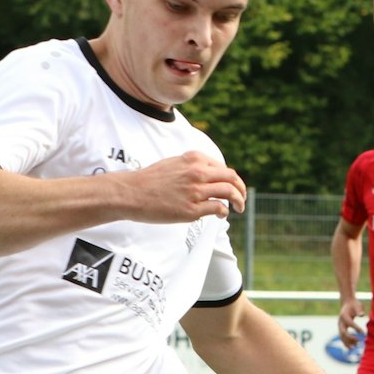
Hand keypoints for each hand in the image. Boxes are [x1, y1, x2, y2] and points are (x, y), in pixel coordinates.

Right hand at [124, 150, 246, 223]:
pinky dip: (224, 212)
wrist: (131, 193)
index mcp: (194, 159)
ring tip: (239, 208)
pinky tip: (221, 215)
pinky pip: (218, 208)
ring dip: (238, 201)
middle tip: (242, 198)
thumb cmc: (150, 180)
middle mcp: (197, 173)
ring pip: (229, 192)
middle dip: (241, 189)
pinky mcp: (192, 209)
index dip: (232, 179)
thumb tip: (210, 174)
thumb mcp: (174, 163)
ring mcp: (196, 191)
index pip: (223, 168)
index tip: (233, 186)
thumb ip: (193, 166)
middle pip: (231, 178)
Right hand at [336, 300, 365, 345]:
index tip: (363, 333)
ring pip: (341, 336)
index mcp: (344, 316)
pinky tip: (352, 347)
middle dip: (350, 338)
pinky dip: (346, 342)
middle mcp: (340, 322)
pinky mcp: (341, 329)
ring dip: (347, 342)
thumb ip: (359, 310)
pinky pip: (342, 337)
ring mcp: (340, 326)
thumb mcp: (357, 305)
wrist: (347, 304)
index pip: (350, 323)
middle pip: (343, 332)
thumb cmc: (354, 305)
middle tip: (358, 342)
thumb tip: (362, 315)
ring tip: (355, 347)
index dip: (356, 328)